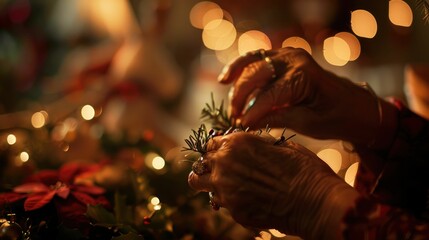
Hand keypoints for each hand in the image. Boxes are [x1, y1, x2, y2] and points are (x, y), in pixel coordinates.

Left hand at [188, 132, 358, 238]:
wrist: (315, 201)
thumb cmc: (303, 169)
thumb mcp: (280, 145)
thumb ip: (255, 143)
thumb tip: (247, 143)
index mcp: (236, 143)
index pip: (209, 144)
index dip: (216, 149)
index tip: (221, 154)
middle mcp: (224, 165)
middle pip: (200, 165)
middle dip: (208, 167)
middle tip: (220, 171)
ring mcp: (226, 190)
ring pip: (201, 185)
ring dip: (210, 184)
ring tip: (226, 186)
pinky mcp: (233, 211)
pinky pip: (221, 203)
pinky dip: (228, 201)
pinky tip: (245, 199)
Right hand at [219, 47, 379, 144]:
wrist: (357, 106)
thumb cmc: (337, 117)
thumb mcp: (308, 124)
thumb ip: (277, 119)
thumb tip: (247, 123)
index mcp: (303, 75)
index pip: (268, 95)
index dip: (251, 112)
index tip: (240, 127)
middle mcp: (294, 59)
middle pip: (255, 75)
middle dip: (241, 97)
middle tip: (234, 118)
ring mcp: (288, 55)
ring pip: (252, 63)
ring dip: (237, 80)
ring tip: (227, 97)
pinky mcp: (284, 57)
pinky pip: (257, 58)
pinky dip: (241, 67)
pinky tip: (227, 78)